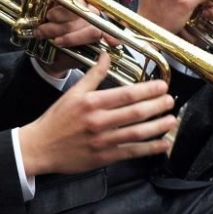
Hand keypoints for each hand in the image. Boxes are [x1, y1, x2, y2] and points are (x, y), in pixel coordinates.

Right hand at [19, 53, 176, 175]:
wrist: (40, 147)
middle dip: (157, 106)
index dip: (147, 90)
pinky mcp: (105, 157)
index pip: (126, 94)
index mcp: (92, 103)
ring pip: (137, 133)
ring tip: (171, 119)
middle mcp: (99, 121)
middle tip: (170, 100)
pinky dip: (150, 149)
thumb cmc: (56, 119)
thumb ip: (93, 75)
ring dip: (158, 126)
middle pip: (135, 113)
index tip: (161, 86)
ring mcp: (103, 141)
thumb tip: (107, 56)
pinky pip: (132, 153)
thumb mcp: (73, 93)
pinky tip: (163, 144)